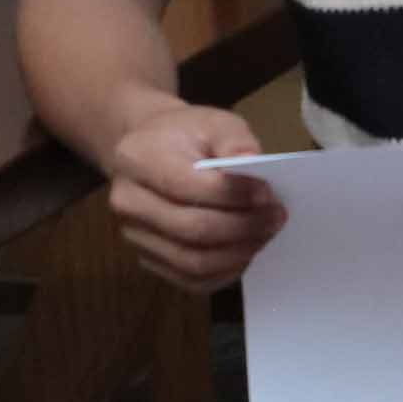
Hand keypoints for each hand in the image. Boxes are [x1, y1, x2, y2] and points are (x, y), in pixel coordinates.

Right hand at [98, 98, 284, 296]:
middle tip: (275, 218)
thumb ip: (234, 140)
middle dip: (242, 227)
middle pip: (191, 229)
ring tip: (265, 235)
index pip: (187, 186)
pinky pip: (189, 280)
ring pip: (191, 262)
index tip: (267, 193)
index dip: (233, 195)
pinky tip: (246, 252)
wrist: (150, 151)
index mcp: (137, 158)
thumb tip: (253, 164)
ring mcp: (134, 235)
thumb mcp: (213, 121)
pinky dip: (224, 273)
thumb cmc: (185, 134)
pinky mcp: (146, 259)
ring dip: (237, 253)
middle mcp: (127, 201)